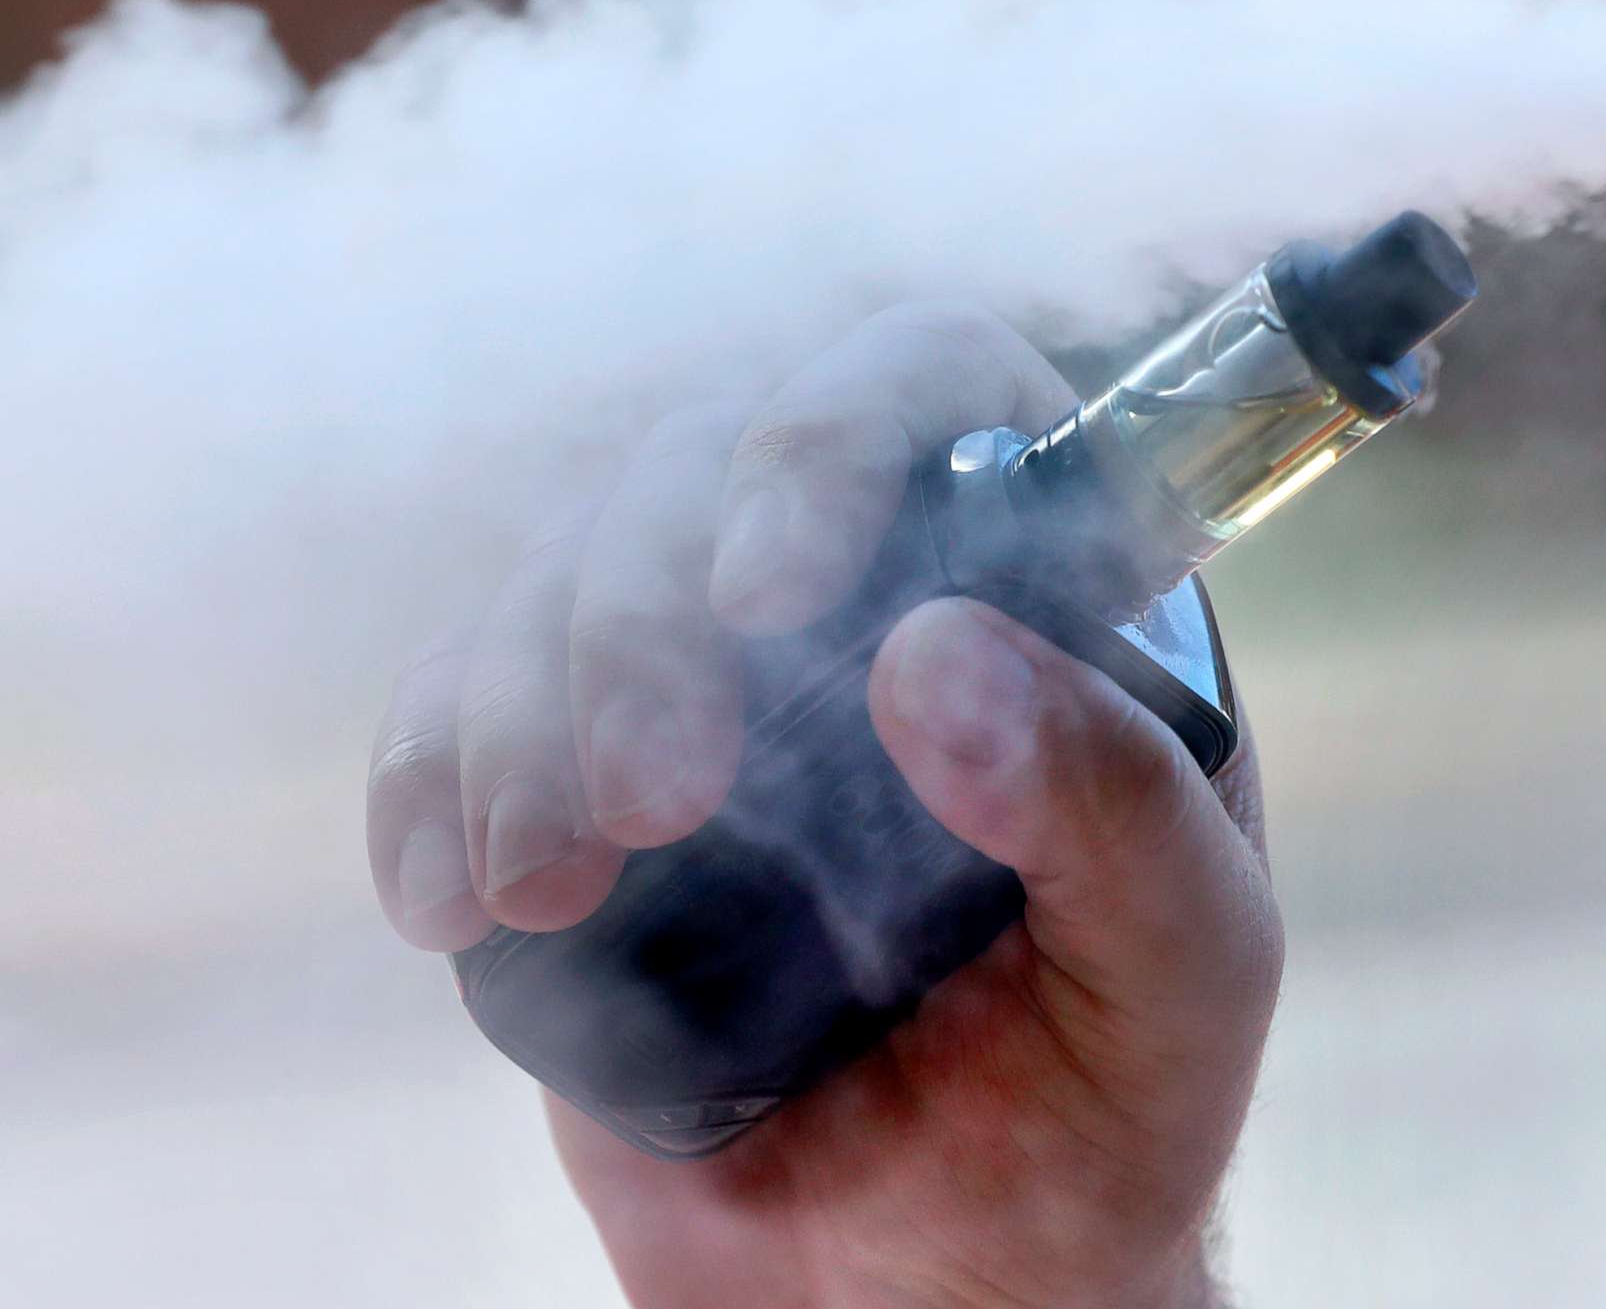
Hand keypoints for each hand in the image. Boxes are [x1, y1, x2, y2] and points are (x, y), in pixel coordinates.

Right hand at [365, 304, 1281, 1308]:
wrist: (933, 1293)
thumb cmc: (1098, 1122)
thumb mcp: (1180, 973)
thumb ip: (1114, 809)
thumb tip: (936, 656)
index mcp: (1037, 597)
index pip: (924, 387)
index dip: (831, 433)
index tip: (770, 589)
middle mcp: (858, 605)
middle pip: (700, 469)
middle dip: (642, 614)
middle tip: (660, 800)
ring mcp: (705, 694)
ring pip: (559, 578)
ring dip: (520, 704)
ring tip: (549, 882)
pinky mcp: (577, 795)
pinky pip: (459, 715)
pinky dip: (425, 779)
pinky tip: (444, 894)